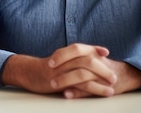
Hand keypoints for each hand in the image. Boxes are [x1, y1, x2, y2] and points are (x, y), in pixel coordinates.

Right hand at [3, 43, 140, 97]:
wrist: (26, 74)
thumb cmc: (45, 68)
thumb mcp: (59, 60)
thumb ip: (73, 57)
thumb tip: (94, 53)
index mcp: (63, 54)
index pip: (81, 48)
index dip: (94, 49)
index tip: (106, 53)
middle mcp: (62, 60)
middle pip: (86, 60)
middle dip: (102, 69)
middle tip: (114, 77)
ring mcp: (59, 71)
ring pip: (83, 73)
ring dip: (100, 81)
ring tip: (111, 89)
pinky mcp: (57, 82)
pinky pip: (77, 85)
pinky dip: (91, 89)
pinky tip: (99, 93)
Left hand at [49, 44, 140, 97]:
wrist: (124, 75)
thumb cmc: (100, 66)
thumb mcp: (90, 56)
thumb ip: (75, 55)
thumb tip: (52, 58)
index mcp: (91, 52)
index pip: (76, 49)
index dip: (62, 54)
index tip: (50, 61)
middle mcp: (96, 61)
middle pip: (79, 61)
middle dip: (62, 66)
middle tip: (49, 71)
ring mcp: (99, 75)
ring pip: (82, 75)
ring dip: (66, 80)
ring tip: (53, 84)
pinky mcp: (102, 87)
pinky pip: (89, 90)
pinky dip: (77, 92)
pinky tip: (66, 94)